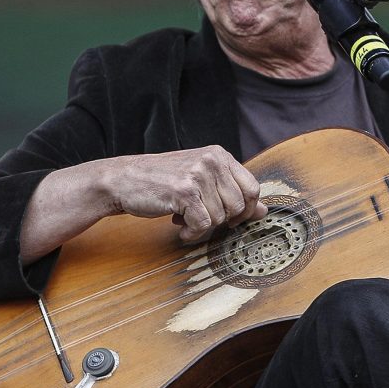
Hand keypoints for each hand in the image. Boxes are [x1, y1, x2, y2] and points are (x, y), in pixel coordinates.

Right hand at [104, 146, 267, 241]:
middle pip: (239, 206)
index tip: (231, 219)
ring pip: (221, 217)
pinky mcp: (184, 192)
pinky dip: (191, 233)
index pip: (253, 187)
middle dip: (223, 220)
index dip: (246, 210)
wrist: (124, 180)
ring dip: (203, 226)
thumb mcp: (202, 180)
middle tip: (202, 218)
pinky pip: (203, 225)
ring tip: (185, 218)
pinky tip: (179, 227)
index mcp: (220, 155)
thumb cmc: (163, 181)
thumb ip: (232, 192)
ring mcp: (198, 175)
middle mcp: (212, 160)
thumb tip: (264, 211)